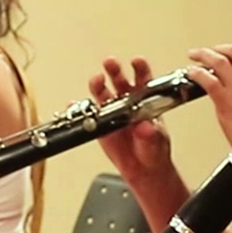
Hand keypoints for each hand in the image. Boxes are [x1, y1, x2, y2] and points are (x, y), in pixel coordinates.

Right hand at [88, 57, 172, 181]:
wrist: (143, 170)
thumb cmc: (154, 151)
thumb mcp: (157, 142)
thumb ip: (151, 134)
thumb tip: (145, 127)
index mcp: (145, 101)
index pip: (143, 79)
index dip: (140, 68)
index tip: (137, 62)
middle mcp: (127, 102)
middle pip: (119, 80)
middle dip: (115, 70)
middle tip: (111, 63)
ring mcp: (111, 112)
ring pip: (102, 92)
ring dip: (97, 84)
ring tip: (96, 80)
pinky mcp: (99, 125)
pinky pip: (86, 115)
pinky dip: (78, 109)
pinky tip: (74, 105)